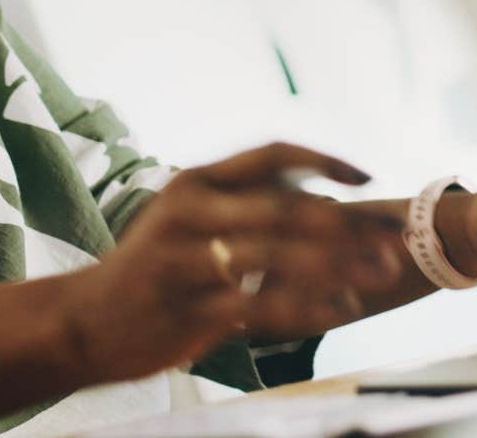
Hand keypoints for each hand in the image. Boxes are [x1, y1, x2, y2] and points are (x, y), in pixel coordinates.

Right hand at [58, 143, 408, 383]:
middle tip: (392, 239)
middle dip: (347, 222)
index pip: (271, 154)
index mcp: (195, 182)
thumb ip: (244, 208)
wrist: (84, 321)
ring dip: (337, 264)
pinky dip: (306, 307)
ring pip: (276, 255)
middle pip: (284, 205)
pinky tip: (339, 311)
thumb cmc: (151, 271)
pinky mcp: (186, 307)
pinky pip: (259, 305)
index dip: (325, 160)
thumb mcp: (185, 221)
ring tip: (380, 276)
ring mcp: (185, 258)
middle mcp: (190, 209)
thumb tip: (320, 202)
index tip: (368, 176)